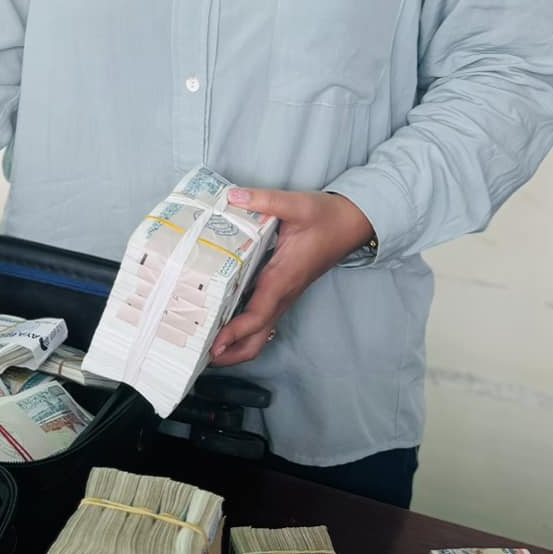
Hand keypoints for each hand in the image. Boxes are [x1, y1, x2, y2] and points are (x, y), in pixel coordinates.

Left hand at [207, 189, 374, 368]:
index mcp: (283, 278)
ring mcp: (284, 295)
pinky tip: (222, 322)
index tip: (214, 344)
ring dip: (235, 345)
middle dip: (231, 353)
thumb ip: (265, 200)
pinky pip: (262, 318)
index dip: (234, 332)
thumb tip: (233, 196)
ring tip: (205, 346)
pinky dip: (242, 329)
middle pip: (257, 338)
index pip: (257, 315)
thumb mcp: (298, 204)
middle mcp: (283, 293)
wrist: (354, 224)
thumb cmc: (328, 217)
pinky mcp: (283, 290)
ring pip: (260, 332)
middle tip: (199, 356)